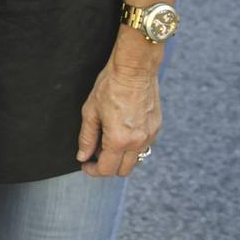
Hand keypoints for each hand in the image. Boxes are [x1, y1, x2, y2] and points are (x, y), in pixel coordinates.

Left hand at [76, 54, 161, 176]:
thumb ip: (87, 138)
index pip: (107, 169)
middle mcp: (137, 141)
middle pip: (123, 170)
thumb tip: (83, 156)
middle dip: (108, 166)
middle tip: (96, 153)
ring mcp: (150, 135)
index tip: (86, 164)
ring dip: (122, 157)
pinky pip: (144, 145)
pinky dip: (132, 145)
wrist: (135, 68)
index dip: (93, 170)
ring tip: (108, 140)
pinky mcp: (156, 127)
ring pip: (136, 159)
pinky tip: (122, 129)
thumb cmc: (110, 86)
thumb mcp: (91, 112)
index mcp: (119, 140)